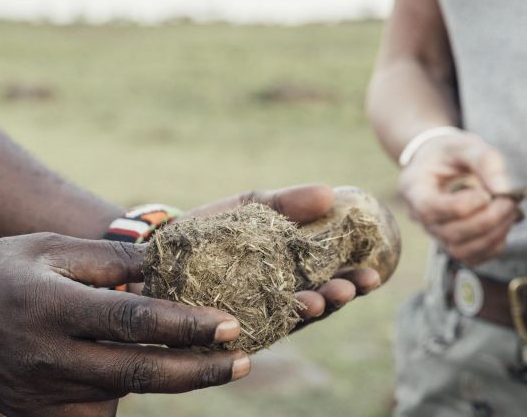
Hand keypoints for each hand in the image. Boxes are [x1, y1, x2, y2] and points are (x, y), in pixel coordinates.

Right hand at [0, 233, 248, 416]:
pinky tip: (138, 376)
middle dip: (200, 371)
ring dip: (169, 383)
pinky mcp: (33, 415)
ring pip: (121, 397)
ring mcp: (39, 393)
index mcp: (52, 305)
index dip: (187, 327)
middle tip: (244, 360)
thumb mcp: (50, 247)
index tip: (231, 325)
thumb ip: (110, 261)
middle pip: (139, 374)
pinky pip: (93, 414)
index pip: (135, 322)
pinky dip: (122, 397)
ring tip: (205, 364)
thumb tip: (165, 271)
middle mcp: (47, 355)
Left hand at [179, 184, 381, 322]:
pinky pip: (244, 334)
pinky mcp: (221, 331)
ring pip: (285, 322)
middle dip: (334, 298)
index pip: (328, 281)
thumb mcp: (249, 208)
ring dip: (303, 313)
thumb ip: (287, 203)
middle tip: (347, 288)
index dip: (352, 280)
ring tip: (315, 302)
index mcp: (289, 274)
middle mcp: (276, 301)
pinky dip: (260, 328)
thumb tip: (330, 193)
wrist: (154, 249)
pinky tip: (272, 319)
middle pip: (314, 305)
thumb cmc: (210, 230)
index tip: (372, 273)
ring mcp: (251, 318)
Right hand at [398, 131, 515, 264]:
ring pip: (460, 251)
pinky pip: (471, 258)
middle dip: (486, 220)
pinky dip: (493, 247)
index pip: (431, 209)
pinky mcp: (452, 243)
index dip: (463, 206)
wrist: (440, 164)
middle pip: (449, 233)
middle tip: (509, 202)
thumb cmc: (449, 153)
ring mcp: (435, 233)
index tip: (486, 193)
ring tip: (510, 213)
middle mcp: (420, 217)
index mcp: (414, 189)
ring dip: (491, 236)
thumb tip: (503, 189)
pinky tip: (504, 225)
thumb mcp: (463, 144)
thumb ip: (484, 160)